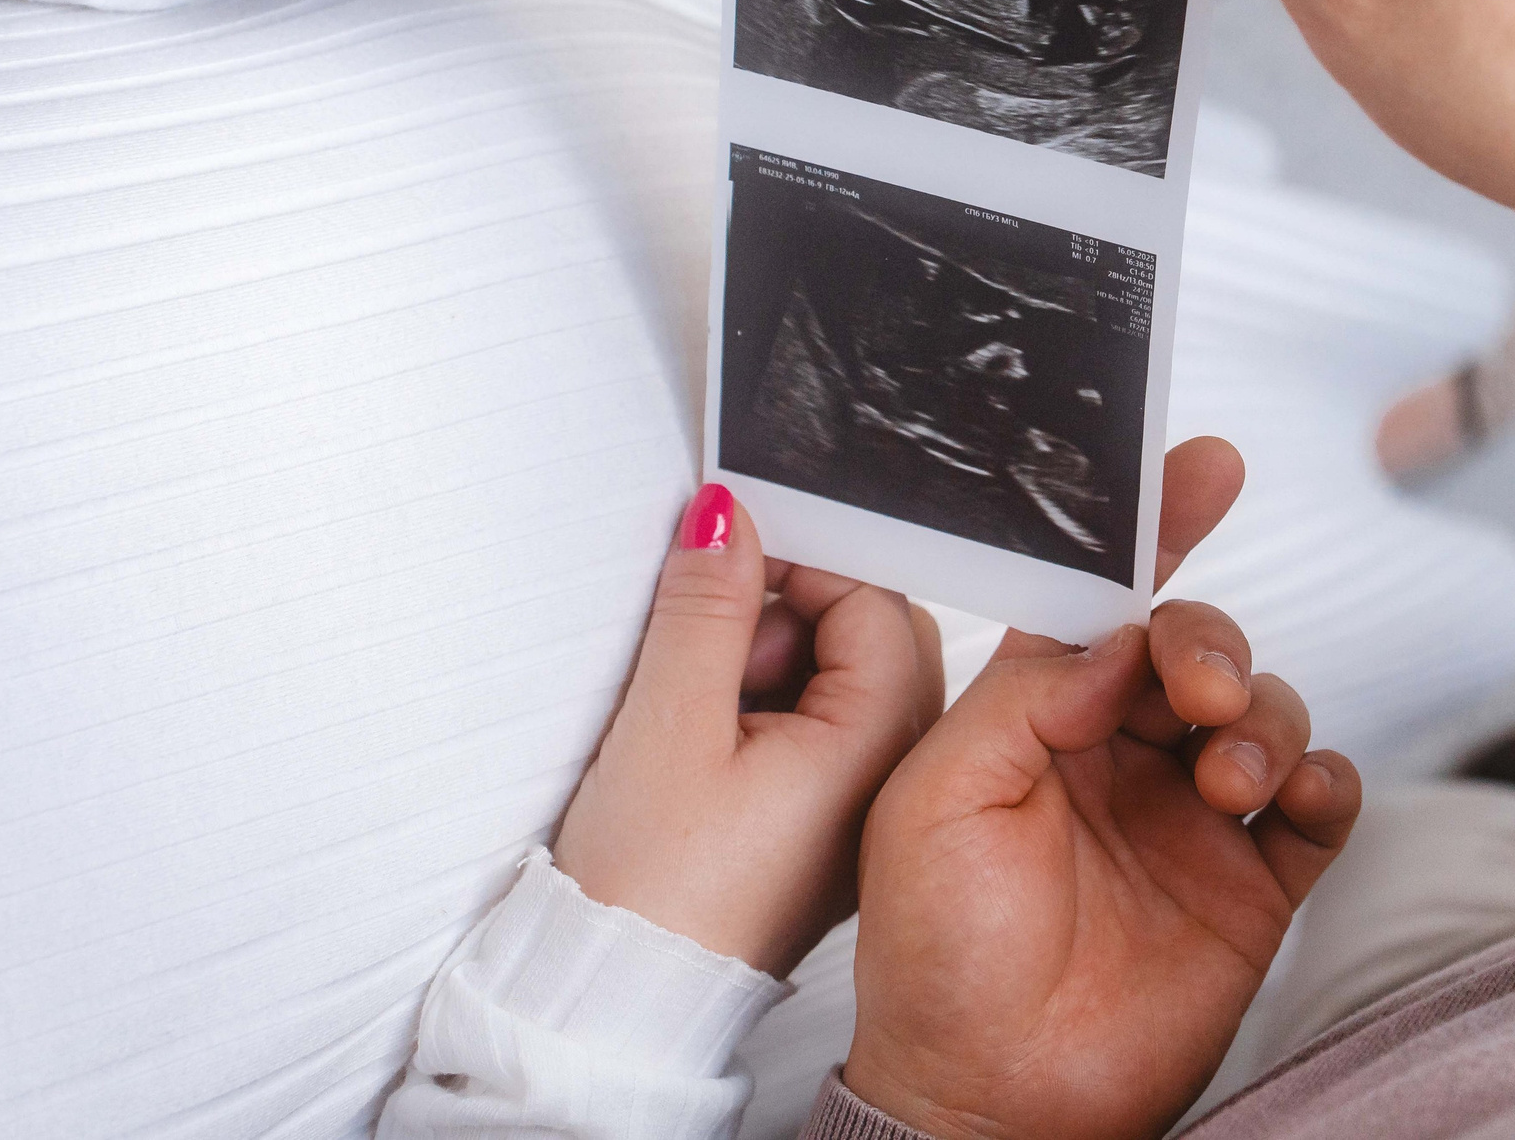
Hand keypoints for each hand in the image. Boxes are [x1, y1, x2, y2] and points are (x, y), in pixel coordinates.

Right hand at [552, 482, 942, 977]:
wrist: (623, 996)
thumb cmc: (652, 895)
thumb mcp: (667, 723)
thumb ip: (706, 607)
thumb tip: (728, 519)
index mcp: (875, 747)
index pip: (875, 602)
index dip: (803, 561)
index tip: (731, 554)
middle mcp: (891, 774)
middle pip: (868, 634)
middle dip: (785, 614)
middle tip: (710, 646)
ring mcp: (861, 801)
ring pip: (839, 676)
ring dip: (768, 661)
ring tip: (698, 707)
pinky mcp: (823, 818)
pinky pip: (817, 726)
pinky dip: (764, 708)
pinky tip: (705, 740)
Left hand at [841, 439, 1363, 1139]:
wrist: (987, 1101)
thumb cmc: (934, 955)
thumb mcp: (939, 797)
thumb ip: (1029, 696)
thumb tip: (1115, 629)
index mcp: (1039, 719)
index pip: (1104, 602)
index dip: (1156, 530)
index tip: (1205, 467)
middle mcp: (1121, 756)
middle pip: (1196, 647)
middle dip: (1212, 642)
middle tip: (1198, 689)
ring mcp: (1194, 820)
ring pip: (1265, 712)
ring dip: (1262, 717)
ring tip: (1225, 775)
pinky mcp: (1254, 888)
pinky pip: (1322, 806)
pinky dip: (1328, 778)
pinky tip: (1298, 793)